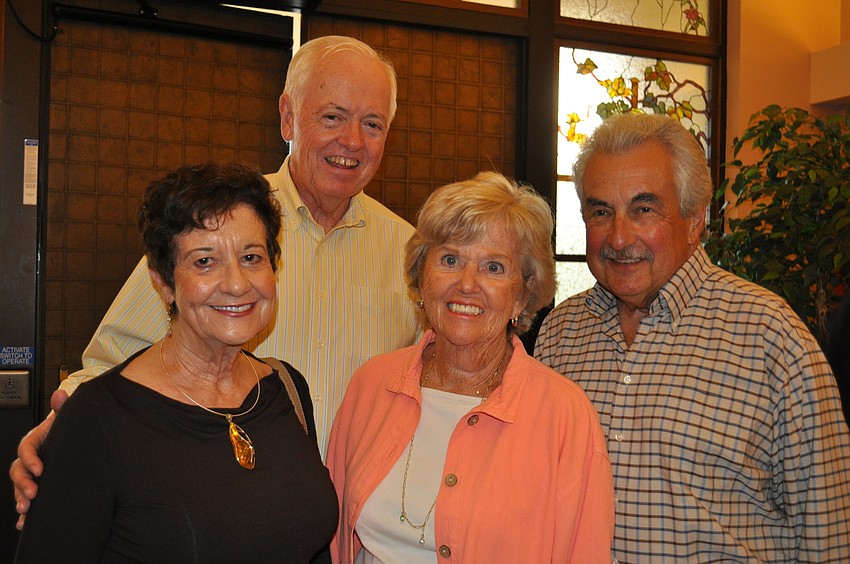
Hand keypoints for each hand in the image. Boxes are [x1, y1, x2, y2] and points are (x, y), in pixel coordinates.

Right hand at [10, 389, 67, 529]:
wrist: (73, 439)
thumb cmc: (67, 429)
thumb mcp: (66, 419)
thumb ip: (62, 408)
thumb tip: (60, 394)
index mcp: (35, 440)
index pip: (26, 448)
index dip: (30, 459)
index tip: (40, 469)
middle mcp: (29, 458)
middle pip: (18, 471)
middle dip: (22, 484)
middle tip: (32, 495)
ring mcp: (30, 473)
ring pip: (19, 487)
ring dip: (20, 499)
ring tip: (26, 511)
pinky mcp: (36, 485)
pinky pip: (26, 499)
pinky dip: (24, 514)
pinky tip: (24, 524)